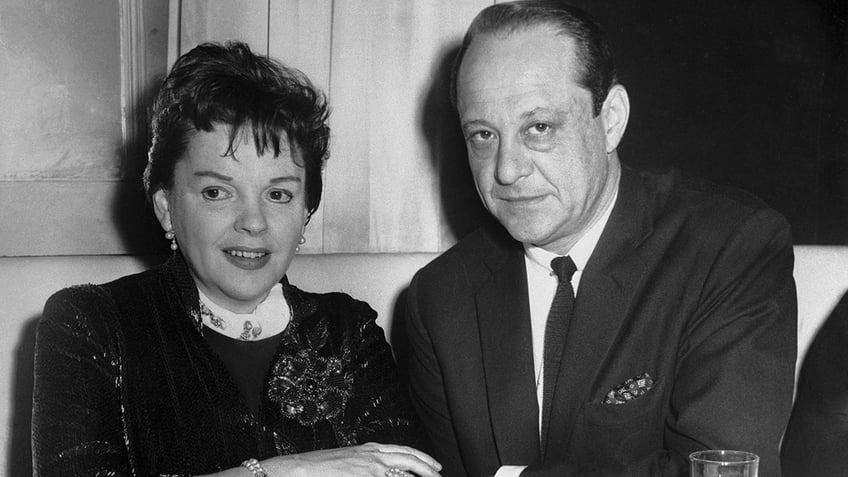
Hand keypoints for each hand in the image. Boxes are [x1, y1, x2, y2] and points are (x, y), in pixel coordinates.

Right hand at [262, 442, 441, 476]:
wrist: (300, 469)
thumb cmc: (320, 467)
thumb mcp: (348, 461)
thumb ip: (366, 465)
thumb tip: (380, 472)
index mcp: (370, 449)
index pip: (403, 451)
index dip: (420, 458)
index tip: (431, 466)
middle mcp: (374, 455)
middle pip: (409, 458)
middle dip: (427, 467)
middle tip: (439, 475)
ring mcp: (371, 467)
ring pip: (404, 470)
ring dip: (419, 474)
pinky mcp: (365, 476)